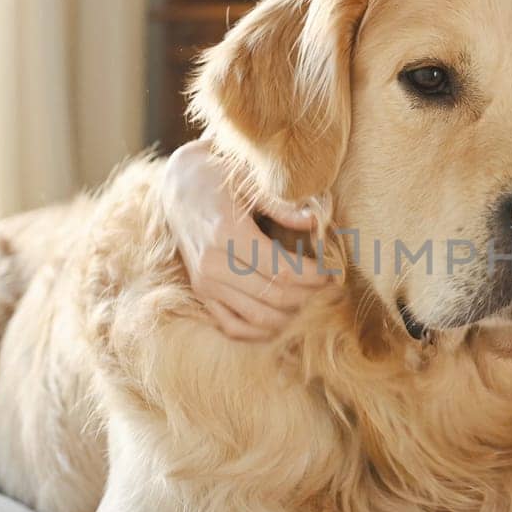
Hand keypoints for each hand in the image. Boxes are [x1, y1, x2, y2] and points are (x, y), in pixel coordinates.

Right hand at [162, 139, 333, 340]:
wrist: (178, 188)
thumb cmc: (218, 179)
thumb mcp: (250, 181)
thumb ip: (284, 205)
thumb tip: (317, 222)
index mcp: (227, 234)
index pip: (283, 270)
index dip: (315, 276)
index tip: (334, 272)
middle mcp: (213, 264)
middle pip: (275, 297)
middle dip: (310, 297)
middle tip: (331, 291)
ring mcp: (204, 284)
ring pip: (259, 318)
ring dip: (292, 317)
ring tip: (314, 304)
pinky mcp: (201, 296)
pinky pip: (234, 327)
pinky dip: (263, 332)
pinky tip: (285, 320)